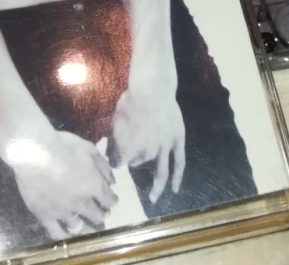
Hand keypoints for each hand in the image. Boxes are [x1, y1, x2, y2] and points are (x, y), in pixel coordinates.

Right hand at [5, 130, 117, 238]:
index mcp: (94, 185)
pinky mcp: (45, 216)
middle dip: (103, 215)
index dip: (112, 201)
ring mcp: (63, 212)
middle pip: (97, 215)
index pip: (109, 200)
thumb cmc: (63, 145)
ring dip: (89, 228)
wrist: (35, 152)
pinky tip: (70, 235)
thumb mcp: (89, 149)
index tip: (113, 201)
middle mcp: (81, 202)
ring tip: (91, 228)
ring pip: (81, 227)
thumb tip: (113, 182)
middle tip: (103, 216)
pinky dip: (67, 236)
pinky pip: (57, 233)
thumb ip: (103, 166)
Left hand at [109, 83, 185, 203]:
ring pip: (159, 170)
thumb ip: (112, 139)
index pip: (118, 163)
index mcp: (127, 151)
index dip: (115, 158)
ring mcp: (164, 149)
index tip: (113, 155)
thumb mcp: (114, 121)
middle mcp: (146, 154)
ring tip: (154, 198)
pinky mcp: (177, 141)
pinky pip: (179, 163)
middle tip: (132, 149)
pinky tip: (175, 188)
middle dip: (133, 159)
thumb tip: (109, 149)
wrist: (152, 90)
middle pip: (137, 163)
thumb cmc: (129, 103)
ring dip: (156, 187)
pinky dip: (177, 177)